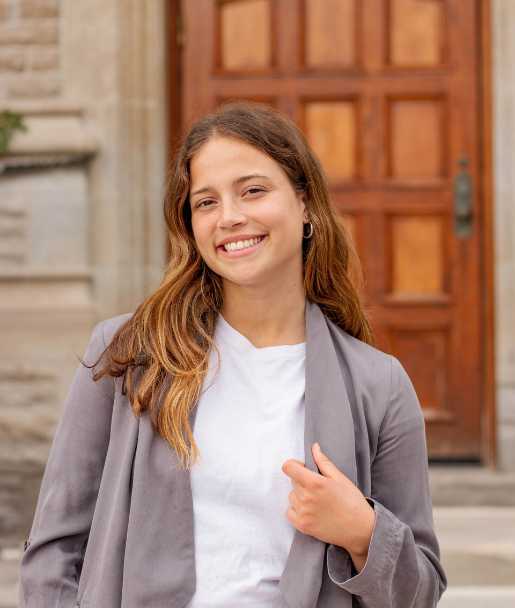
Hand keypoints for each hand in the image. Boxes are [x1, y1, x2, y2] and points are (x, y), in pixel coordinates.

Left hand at [281, 442, 374, 563]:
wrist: (360, 529)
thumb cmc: (352, 502)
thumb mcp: (340, 478)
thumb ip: (323, 462)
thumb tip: (314, 448)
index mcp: (315, 483)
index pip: (289, 468)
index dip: (294, 465)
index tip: (302, 468)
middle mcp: (306, 497)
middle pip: (292, 481)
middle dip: (302, 480)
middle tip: (318, 487)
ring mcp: (303, 513)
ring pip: (292, 496)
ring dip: (300, 496)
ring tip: (317, 501)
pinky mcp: (302, 526)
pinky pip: (289, 512)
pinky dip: (296, 510)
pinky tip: (310, 511)